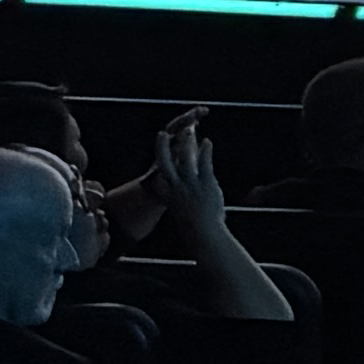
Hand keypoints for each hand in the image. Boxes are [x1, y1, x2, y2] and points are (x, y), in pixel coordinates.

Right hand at [150, 110, 229, 237]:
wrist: (205, 233)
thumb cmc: (195, 225)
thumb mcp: (183, 211)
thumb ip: (180, 198)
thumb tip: (181, 194)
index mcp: (168, 195)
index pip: (158, 175)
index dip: (156, 163)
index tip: (157, 154)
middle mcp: (177, 188)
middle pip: (165, 163)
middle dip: (162, 147)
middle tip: (161, 134)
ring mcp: (191, 184)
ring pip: (185, 158)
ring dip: (186, 142)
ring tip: (189, 130)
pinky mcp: (206, 182)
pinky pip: (205, 162)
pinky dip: (205, 150)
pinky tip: (207, 142)